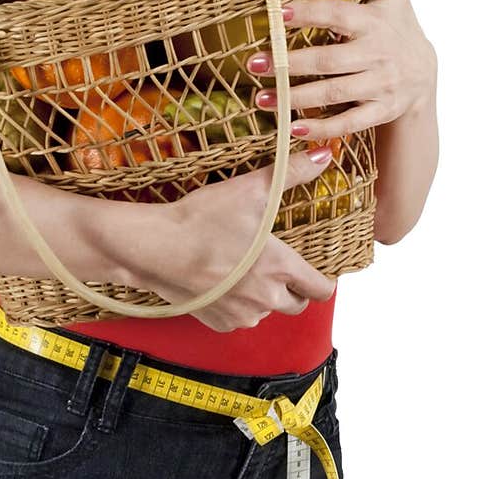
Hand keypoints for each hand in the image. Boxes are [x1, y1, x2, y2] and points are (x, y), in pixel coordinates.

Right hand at [158, 148, 337, 331]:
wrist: (155, 247)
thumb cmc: (201, 220)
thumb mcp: (250, 189)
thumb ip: (291, 173)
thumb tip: (323, 156)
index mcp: (281, 268)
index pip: (321, 289)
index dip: (323, 281)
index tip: (318, 272)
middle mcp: (266, 298)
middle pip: (297, 305)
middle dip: (294, 290)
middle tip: (279, 269)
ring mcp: (242, 314)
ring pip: (266, 312)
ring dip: (263, 298)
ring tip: (246, 272)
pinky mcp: (219, 322)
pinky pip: (238, 320)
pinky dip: (237, 306)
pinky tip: (224, 284)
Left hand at [246, 0, 435, 142]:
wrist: (425, 78)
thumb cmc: (400, 32)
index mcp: (374, 24)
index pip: (338, 15)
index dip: (308, 13)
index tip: (277, 13)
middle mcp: (377, 55)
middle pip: (329, 61)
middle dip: (289, 63)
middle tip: (254, 63)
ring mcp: (379, 86)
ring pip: (333, 93)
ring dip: (295, 98)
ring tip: (261, 99)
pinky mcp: (380, 111)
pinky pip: (348, 122)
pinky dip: (321, 128)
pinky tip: (291, 127)